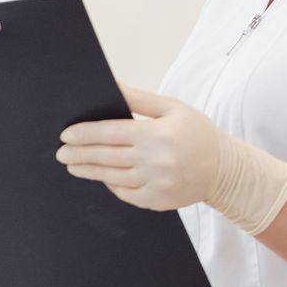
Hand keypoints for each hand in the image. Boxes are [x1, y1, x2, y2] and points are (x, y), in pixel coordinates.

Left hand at [56, 84, 286, 234]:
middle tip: (61, 153)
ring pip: (112, 178)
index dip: (85, 134)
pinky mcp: (157, 201)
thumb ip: (138, 99)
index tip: (65, 134)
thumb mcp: (172, 108)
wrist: (225, 169)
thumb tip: (110, 85)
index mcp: (157, 134)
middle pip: (106, 157)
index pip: (110, 133)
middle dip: (79, 154)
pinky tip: (101, 177)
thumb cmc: (196, 133)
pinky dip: (111, 185)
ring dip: (89, 171)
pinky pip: (125, 194)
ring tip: (73, 166)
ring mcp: (156, 184)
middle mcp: (155, 161)